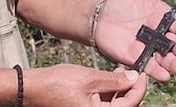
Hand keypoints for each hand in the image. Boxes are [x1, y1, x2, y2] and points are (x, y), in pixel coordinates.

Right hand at [25, 64, 146, 106]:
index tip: (142, 74)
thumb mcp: (90, 78)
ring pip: (114, 105)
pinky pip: (103, 104)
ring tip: (120, 72)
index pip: (130, 104)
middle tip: (133, 73)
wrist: (34, 88)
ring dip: (120, 90)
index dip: (139, 88)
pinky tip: (108, 78)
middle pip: (124, 106)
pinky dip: (109, 92)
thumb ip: (115, 80)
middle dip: (130, 90)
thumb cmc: (57, 84)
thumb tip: (133, 78)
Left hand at [95, 0, 175, 81]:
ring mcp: (149, 48)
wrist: (100, 15)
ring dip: (174, 64)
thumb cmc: (123, 0)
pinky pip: (148, 65)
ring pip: (165, 58)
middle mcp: (160, 35)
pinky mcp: (136, 58)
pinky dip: (156, 71)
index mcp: (165, 18)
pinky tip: (165, 76)